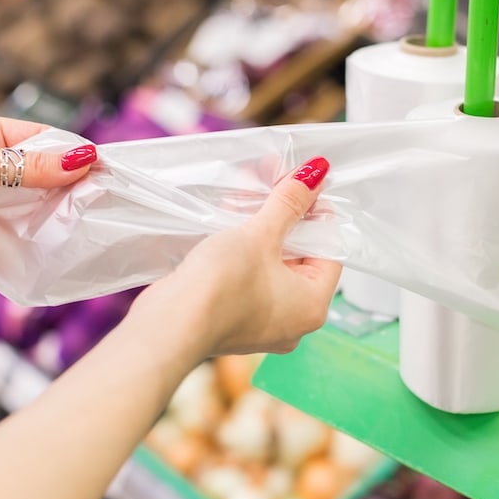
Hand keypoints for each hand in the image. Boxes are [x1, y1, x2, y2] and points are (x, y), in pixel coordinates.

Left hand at [0, 113, 97, 261]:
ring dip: (56, 216)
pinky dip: (36, 243)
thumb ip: (29, 167)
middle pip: (46, 177)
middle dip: (72, 189)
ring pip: (35, 208)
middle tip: (105, 202)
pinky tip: (58, 247)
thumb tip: (83, 160)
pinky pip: (18, 238)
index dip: (75, 155)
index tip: (105, 170)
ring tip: (88, 225)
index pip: (47, 142)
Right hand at [141, 157, 340, 356]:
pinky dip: (244, 249)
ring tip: (247, 189)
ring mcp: (262, 323)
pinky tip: (229, 216)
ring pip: (271, 264)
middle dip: (284, 215)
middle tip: (274, 180)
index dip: (318, 215)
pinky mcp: (234, 318)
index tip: (302, 188)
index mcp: (313, 305)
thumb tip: (316, 173)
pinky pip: (249, 277)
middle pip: (300, 256)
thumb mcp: (260, 235)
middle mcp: (293, 320)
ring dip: (261, 227)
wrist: (169, 325)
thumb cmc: (222, 287)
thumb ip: (289, 203)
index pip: (330, 251)